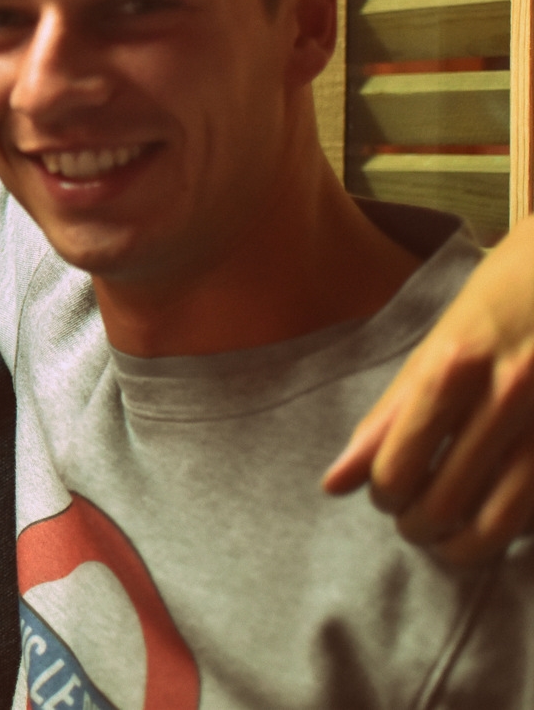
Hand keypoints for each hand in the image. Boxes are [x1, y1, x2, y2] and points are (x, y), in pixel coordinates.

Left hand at [324, 214, 533, 564]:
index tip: (386, 497)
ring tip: (451, 543)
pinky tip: (501, 524)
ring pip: (500, 522)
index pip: (398, 465)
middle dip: (419, 526)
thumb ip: (387, 417)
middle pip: (444, 500)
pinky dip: (515, 530)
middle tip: (414, 524)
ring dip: (465, 546)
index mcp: (452, 366)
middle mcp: (506, 393)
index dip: (384, 496)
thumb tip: (334, 484)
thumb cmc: (500, 302)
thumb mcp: (436, 346)